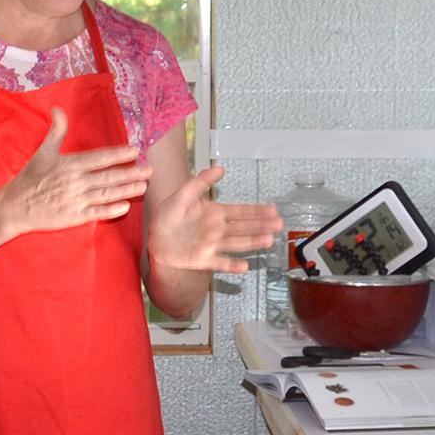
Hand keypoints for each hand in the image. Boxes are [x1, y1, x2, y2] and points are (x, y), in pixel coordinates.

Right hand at [0, 108, 151, 235]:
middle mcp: (75, 182)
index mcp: (69, 165)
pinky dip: (111, 210)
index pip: (99, 158)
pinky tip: (125, 206)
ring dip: (127, 190)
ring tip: (143, 186)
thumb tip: (58, 109)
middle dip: (131, 173)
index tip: (135, 151)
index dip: (118, 154)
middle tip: (149, 170)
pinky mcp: (73, 216)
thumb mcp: (42, 152)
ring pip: (106, 194)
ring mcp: (75, 200)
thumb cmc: (29, 178)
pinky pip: (96, 213)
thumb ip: (56, 131)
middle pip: (108, 177)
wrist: (15, 207)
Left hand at [148, 164, 282, 273]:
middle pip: (244, 227)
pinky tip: (244, 266)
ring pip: (236, 243)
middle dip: (262, 225)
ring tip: (268, 240)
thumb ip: (201, 181)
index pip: (241, 211)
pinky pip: (220, 263)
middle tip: (279, 224)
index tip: (273, 209)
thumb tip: (220, 167)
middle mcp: (217, 230)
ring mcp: (212, 245)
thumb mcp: (183, 193)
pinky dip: (231, 266)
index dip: (257, 210)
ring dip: (252, 242)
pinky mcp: (203, 259)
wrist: (154, 237)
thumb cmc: (168, 215)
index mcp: (214, 213)